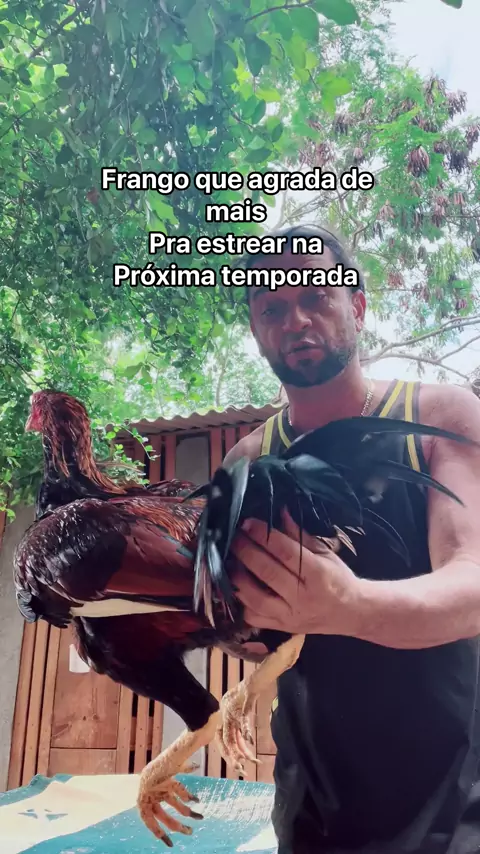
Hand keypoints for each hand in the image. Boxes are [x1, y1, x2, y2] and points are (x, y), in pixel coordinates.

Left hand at [230, 513, 362, 635]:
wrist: (351, 613)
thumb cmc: (338, 579)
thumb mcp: (326, 553)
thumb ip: (300, 535)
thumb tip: (279, 512)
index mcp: (318, 574)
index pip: (285, 552)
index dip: (264, 536)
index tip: (248, 523)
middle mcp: (303, 597)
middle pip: (267, 572)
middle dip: (246, 551)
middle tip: (233, 537)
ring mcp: (290, 616)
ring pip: (255, 598)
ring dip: (238, 577)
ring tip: (230, 561)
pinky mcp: (281, 628)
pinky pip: (254, 617)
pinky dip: (241, 601)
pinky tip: (236, 586)